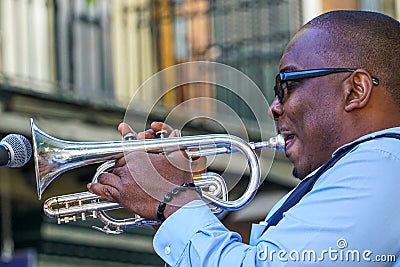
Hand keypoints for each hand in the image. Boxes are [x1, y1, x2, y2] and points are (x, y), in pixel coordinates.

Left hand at [88, 121, 203, 220]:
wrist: (177, 201)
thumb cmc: (179, 180)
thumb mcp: (178, 157)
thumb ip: (173, 143)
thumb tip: (175, 132)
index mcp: (139, 154)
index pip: (125, 153)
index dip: (125, 158)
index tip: (124, 161)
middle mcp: (129, 165)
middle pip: (117, 164)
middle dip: (118, 168)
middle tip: (120, 173)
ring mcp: (124, 180)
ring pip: (108, 175)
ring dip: (107, 177)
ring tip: (105, 178)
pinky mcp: (122, 195)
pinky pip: (103, 189)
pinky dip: (96, 187)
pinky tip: (92, 186)